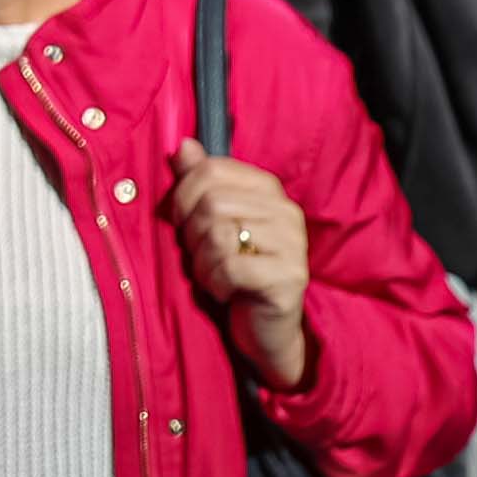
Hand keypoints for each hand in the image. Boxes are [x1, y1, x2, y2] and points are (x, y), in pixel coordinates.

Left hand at [165, 142, 317, 389]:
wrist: (265, 330)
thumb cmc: (234, 272)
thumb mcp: (211, 225)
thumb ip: (198, 184)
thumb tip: (183, 146)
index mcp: (268, 190)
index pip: (210, 170)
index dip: (183, 197)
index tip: (184, 223)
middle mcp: (286, 211)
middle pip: (211, 202)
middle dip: (192, 235)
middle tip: (202, 257)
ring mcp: (293, 244)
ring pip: (218, 234)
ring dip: (203, 263)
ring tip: (215, 275)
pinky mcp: (290, 277)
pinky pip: (230, 268)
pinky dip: (216, 284)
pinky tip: (227, 292)